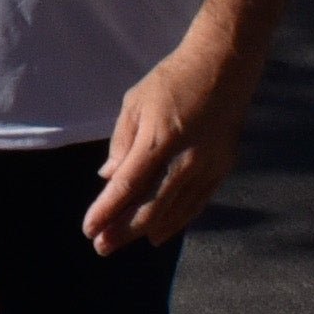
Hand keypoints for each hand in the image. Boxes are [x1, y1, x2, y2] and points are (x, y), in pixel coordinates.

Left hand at [82, 42, 250, 252]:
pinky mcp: (224, 167)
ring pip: (176, 210)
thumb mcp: (136, 103)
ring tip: (122, 243)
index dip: (108, 210)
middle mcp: (187, 158)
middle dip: (123, 230)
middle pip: (152, 206)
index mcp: (161, 139)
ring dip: (147, 230)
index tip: (89, 228)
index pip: (129, 185)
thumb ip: (121, 142)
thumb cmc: (172, 81)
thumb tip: (108, 177)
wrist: (224, 66)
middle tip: (101, 247)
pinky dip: (177, 221)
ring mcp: (210, 165)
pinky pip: (197, 202)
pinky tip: (159, 233)